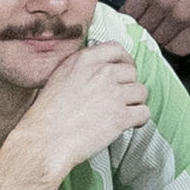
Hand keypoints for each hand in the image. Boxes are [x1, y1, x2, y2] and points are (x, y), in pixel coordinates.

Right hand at [0, 37, 156, 187]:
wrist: (45, 140)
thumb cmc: (47, 115)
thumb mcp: (60, 77)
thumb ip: (83, 69)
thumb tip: (102, 69)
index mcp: (84, 60)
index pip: (116, 48)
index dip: (124, 60)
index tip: (123, 71)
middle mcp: (102, 73)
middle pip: (131, 72)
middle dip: (128, 85)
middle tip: (121, 98)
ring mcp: (113, 94)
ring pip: (141, 92)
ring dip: (135, 103)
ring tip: (123, 113)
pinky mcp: (121, 116)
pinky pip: (144, 112)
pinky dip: (140, 120)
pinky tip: (130, 124)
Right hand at [130, 0, 189, 56]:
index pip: (181, 48)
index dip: (171, 42)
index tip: (166, 33)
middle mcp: (183, 16)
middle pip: (159, 39)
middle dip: (154, 32)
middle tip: (150, 22)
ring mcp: (164, 5)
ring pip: (143, 27)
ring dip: (138, 23)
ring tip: (138, 15)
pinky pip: (130, 12)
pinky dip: (125, 12)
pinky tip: (127, 7)